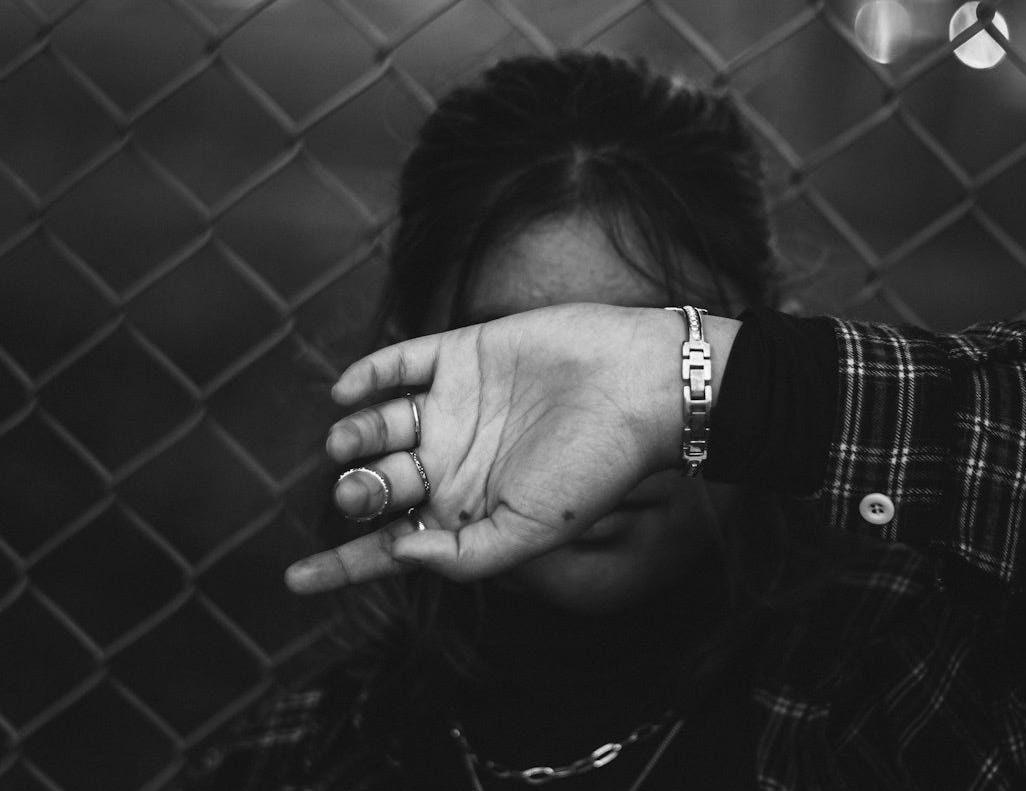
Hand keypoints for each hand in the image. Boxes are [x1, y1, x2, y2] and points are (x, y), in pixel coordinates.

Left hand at [285, 304, 737, 591]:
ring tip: (347, 444)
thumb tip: (396, 550)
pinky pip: (399, 364)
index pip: (393, 544)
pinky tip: (347, 392)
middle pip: (378, 484)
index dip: (343, 565)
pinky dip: (366, 376)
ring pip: (379, 424)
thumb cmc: (593, 468)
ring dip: (352, 437)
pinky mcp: (463, 356)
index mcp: (468, 509)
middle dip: (354, 492)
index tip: (294, 581)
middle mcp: (455, 461)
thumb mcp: (529, 534)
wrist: (637, 388)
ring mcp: (455, 408)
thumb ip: (462, 555)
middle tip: (356, 490)